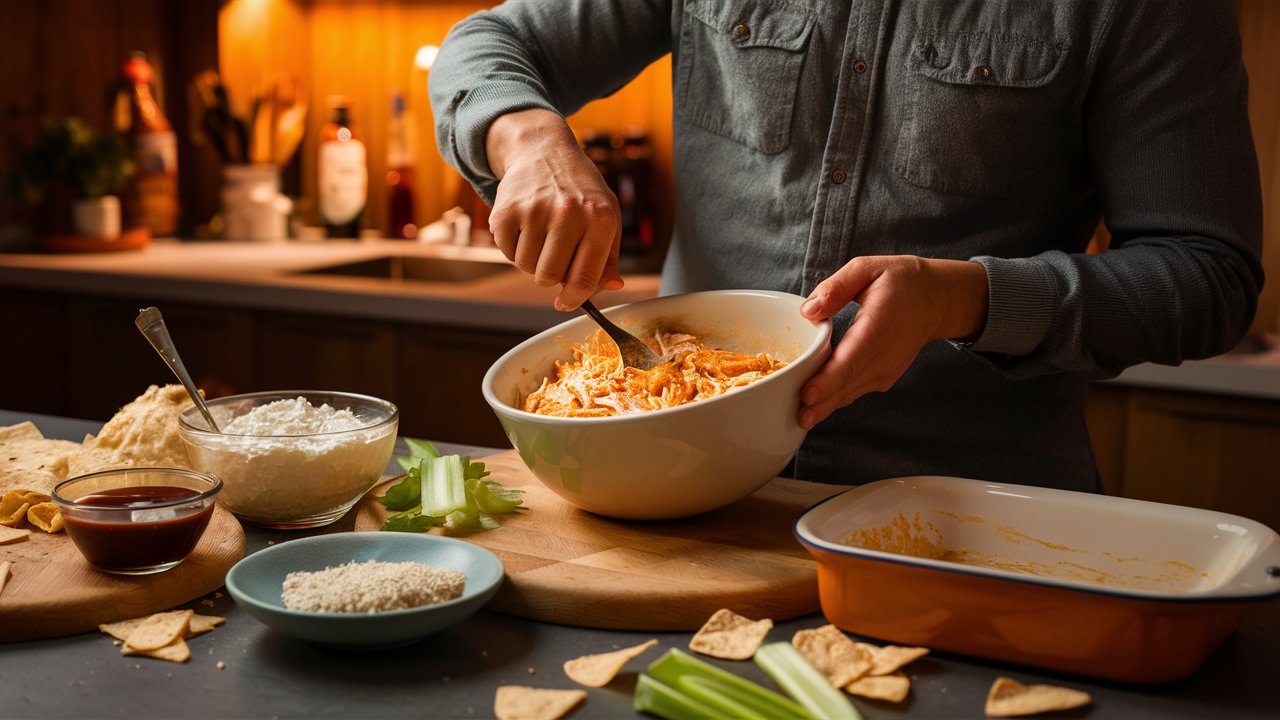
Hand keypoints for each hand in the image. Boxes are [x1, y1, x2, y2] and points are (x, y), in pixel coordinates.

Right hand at [486, 109, 623, 310]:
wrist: (543, 150)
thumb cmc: (580, 190)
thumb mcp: (606, 215)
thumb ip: (609, 256)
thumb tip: (612, 286)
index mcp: (600, 218)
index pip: (585, 277)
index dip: (574, 298)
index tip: (566, 302)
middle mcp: (568, 213)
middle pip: (550, 277)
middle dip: (551, 276)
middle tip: (554, 256)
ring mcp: (534, 210)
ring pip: (526, 267)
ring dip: (532, 260)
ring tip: (542, 234)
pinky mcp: (505, 210)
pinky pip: (507, 252)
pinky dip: (514, 247)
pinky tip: (526, 225)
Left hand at [797, 256, 988, 428]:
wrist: (936, 301)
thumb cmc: (901, 282)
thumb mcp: (868, 269)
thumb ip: (836, 288)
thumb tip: (808, 311)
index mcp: (877, 329)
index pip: (850, 361)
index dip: (828, 381)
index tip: (807, 394)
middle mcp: (883, 357)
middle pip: (846, 385)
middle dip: (820, 404)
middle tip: (796, 418)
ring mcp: (885, 371)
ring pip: (849, 393)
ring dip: (825, 407)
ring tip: (799, 418)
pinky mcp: (883, 378)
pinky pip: (854, 391)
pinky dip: (834, 399)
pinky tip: (815, 406)